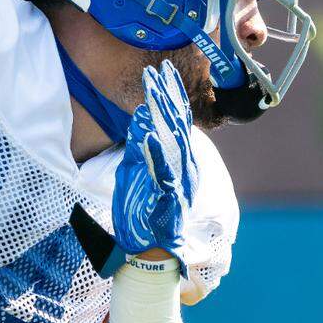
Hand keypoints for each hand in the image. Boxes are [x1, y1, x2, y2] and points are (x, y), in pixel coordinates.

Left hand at [111, 61, 198, 261]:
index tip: (164, 70)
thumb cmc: (145, 214)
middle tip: (155, 69)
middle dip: (165, 95)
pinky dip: (155, 153)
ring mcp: (180, 182)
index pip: (178, 120)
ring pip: (172, 142)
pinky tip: (147, 133)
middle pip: (176, 124)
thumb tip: (137, 118)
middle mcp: (185, 167)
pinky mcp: (170, 198)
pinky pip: (163, 172)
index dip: (172, 94)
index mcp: (180, 160)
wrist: (154, 252)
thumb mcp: (137, 173)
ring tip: (151, 90)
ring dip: (161, 114)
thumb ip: (139, 146)